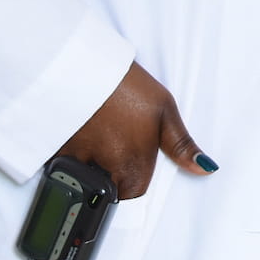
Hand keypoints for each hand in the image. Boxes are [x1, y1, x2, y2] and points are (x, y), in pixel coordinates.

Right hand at [56, 63, 215, 198]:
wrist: (80, 63)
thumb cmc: (125, 85)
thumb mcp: (164, 110)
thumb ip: (182, 146)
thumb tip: (206, 169)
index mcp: (132, 167)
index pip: (135, 197)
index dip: (135, 180)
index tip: (133, 161)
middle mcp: (102, 172)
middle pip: (109, 190)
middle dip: (112, 173)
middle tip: (115, 136)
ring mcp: (75, 163)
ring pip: (85, 176)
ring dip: (91, 161)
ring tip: (98, 128)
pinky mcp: (54, 151)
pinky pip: (64, 162)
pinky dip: (71, 150)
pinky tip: (80, 126)